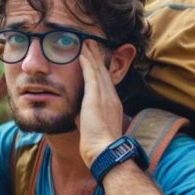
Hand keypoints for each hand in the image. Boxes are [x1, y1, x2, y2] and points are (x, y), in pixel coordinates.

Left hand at [76, 40, 123, 166]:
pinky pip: (91, 75)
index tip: (97, 60)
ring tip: (87, 43)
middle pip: (104, 72)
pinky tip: (82, 53)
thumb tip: (81, 116)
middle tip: (93, 44)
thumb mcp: (95, 128)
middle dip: (98, 58)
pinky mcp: (96, 97)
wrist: (104, 151)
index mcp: (113, 105)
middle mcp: (111, 97)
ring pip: (98, 70)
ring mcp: (105, 96)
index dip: (101, 69)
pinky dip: (87, 63)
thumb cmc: (99, 146)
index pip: (106, 82)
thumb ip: (89, 118)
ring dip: (92, 55)